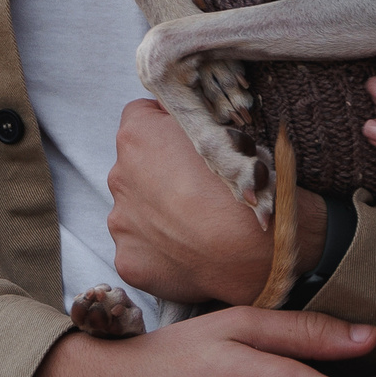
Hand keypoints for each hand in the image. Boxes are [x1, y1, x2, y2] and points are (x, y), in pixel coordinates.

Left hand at [110, 98, 324, 304]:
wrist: (255, 253)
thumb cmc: (247, 188)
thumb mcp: (229, 135)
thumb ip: (196, 124)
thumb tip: (189, 122)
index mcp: (138, 136)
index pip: (141, 116)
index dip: (166, 128)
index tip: (188, 143)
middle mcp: (120, 176)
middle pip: (136, 167)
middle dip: (161, 174)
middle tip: (199, 189)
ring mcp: (121, 222)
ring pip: (136, 211)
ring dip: (160, 215)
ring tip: (198, 226)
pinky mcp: (128, 260)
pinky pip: (141, 250)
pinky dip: (161, 252)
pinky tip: (190, 254)